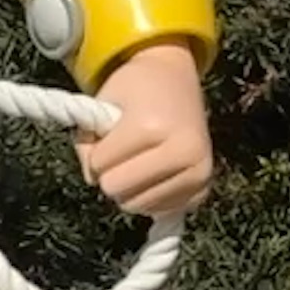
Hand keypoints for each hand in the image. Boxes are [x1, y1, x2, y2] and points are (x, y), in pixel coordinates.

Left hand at [77, 38, 212, 218]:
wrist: (176, 77)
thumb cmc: (135, 88)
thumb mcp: (101, 103)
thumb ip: (86, 143)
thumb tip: (93, 181)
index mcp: (153, 127)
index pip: (100, 165)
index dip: (95, 149)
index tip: (108, 132)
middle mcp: (184, 152)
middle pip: (117, 190)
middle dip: (110, 172)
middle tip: (122, 149)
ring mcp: (199, 173)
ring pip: (136, 206)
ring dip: (129, 187)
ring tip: (139, 158)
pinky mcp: (203, 189)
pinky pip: (158, 211)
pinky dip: (149, 196)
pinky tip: (155, 172)